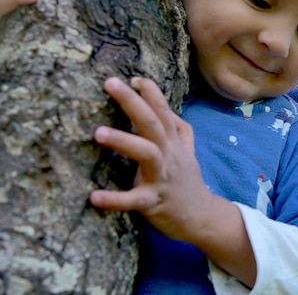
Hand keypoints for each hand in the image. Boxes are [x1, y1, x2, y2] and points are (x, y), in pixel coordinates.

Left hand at [90, 77, 213, 241]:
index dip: (151, 93)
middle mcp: (169, 156)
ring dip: (124, 141)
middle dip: (132, 102)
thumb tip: (168, 108)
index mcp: (174, 144)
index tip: (132, 78)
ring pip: (147, 154)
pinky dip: (115, 199)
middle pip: (153, 123)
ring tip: (97, 132)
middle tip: (110, 83)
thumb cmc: (188, 183)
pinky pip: (134, 200)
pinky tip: (94, 196)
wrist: (203, 218)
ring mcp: (162, 178)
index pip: (163, 111)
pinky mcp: (154, 202)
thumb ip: (180, 130)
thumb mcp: (188, 153)